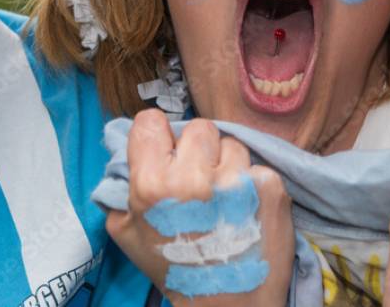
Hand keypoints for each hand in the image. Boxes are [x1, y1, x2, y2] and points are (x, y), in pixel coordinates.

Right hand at [105, 110, 294, 306]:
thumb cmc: (175, 269)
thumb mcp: (127, 233)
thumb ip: (120, 188)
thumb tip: (125, 152)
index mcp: (152, 185)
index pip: (151, 121)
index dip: (158, 136)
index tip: (165, 152)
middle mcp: (193, 177)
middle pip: (197, 128)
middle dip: (198, 150)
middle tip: (199, 181)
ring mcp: (235, 180)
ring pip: (231, 143)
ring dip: (228, 165)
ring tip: (224, 200)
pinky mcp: (268, 186)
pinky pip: (257, 164)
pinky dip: (253, 183)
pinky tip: (247, 209)